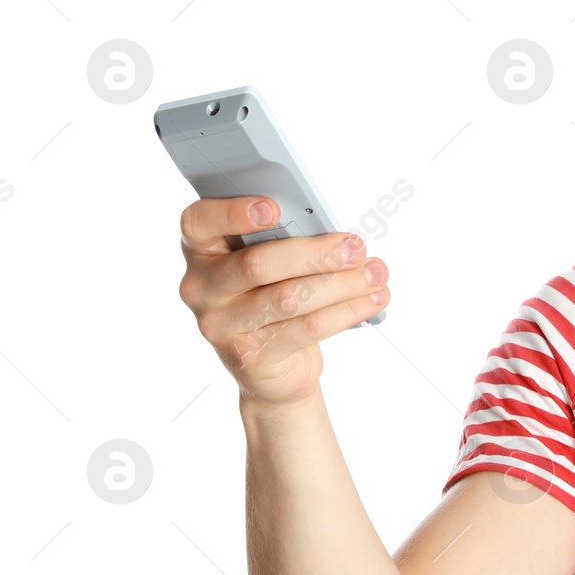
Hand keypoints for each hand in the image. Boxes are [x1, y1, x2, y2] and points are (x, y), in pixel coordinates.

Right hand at [176, 195, 389, 405]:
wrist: (272, 367)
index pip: (199, 222)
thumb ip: (287, 240)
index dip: (233, 213)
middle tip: (355, 248)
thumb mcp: (273, 262)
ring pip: (288, 298)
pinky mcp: (250, 355)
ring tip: (375, 274)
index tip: (275, 207)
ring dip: (340, 284)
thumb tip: (338, 237)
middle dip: (315, 254)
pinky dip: (347, 311)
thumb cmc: (273, 295)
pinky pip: (306, 328)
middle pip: (257, 264)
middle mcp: (201, 287)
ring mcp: (220, 325)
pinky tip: (372, 300)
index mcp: (202, 249)